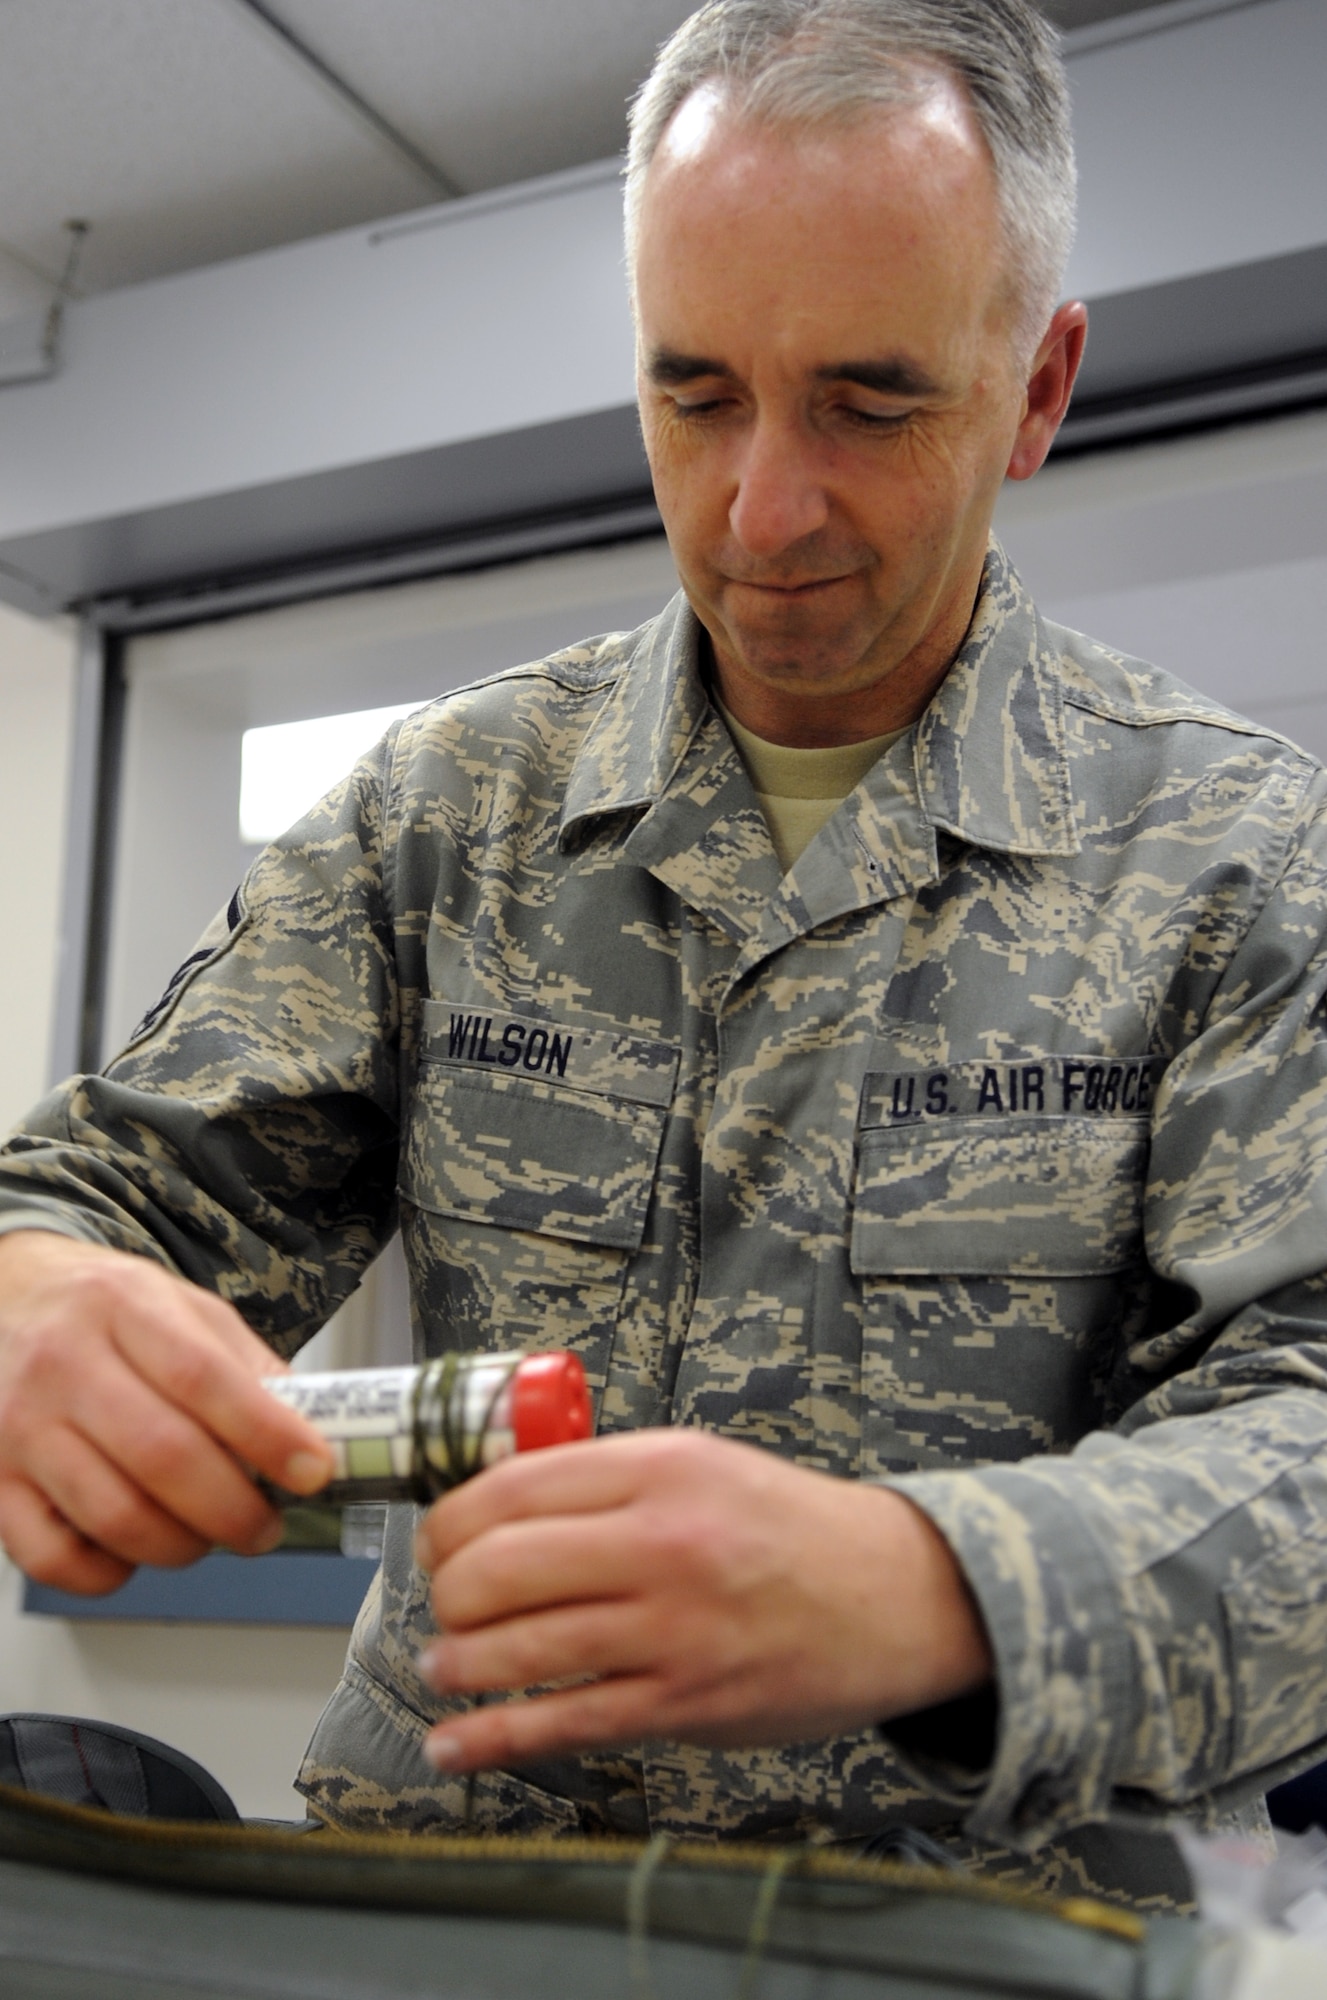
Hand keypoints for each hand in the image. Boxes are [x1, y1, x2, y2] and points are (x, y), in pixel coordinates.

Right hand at [0, 1229, 334, 1592]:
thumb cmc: (102, 1310)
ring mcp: (19, 1427)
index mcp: (122, 1307)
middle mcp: (63, 1364)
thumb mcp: (182, 1305)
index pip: (202, 1377)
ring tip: (209, 1536)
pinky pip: (53, 1558)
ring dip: (182, 1544)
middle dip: (234, 1509)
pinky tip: (136, 1549)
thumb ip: (243, 1362)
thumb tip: (306, 1427)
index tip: (313, 1469)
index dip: (267, 1434)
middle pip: (163, 1455)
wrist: (9, 1298)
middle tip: (265, 1525)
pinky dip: (109, 1572)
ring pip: (114, 1515)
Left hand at [414, 1427, 991, 1772]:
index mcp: (661, 1469)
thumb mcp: (703, 1464)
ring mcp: (671, 1629)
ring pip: (518, 1648)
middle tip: (445, 1602)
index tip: (437, 1541)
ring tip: (443, 1665)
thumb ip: (609, 1480)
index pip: (513, 1488)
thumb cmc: (794, 1529)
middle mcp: (662, 1542)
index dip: (451, 1520)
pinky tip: (451, 1746)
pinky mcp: (683, 1704)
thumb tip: (501, 1506)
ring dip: (456, 1663)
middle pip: (499, 1566)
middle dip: (448, 1592)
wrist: (900, 1596)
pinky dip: (489, 1741)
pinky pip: (562, 1724)